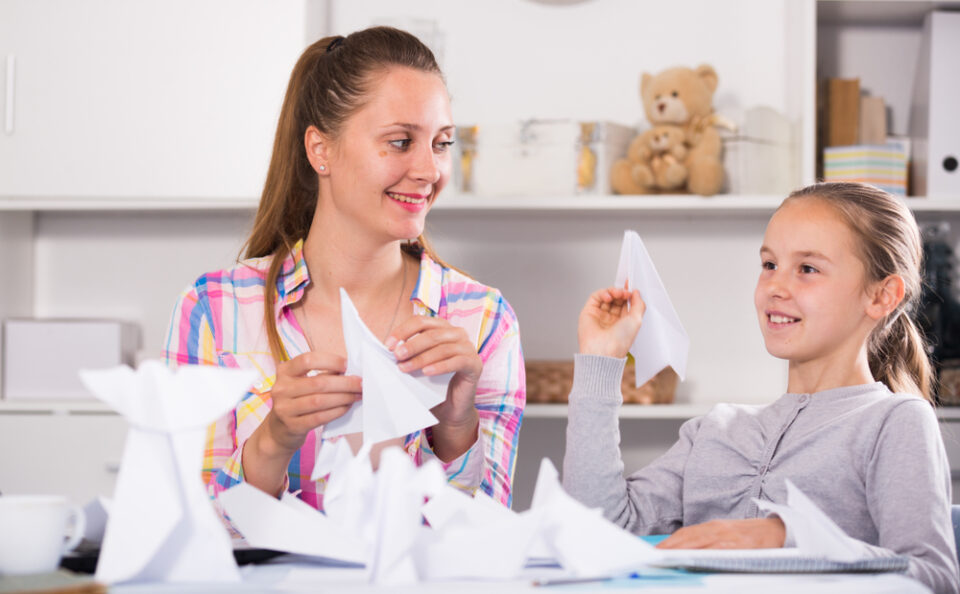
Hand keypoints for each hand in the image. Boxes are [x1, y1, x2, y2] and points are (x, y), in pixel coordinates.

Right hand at [263, 351, 361, 454]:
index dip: (330, 361)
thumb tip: (350, 371)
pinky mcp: (292, 425)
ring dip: (343, 397)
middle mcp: (281, 388)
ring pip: (319, 401)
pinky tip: (346, 407)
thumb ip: (322, 375)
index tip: (347, 365)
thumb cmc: (297, 401)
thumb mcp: (302, 383)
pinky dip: (336, 411)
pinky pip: (319, 417)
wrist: (278, 430)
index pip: (308, 360)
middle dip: (344, 383)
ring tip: (356, 396)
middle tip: (360, 384)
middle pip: (318, 383)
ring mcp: (284, 408)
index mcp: (285, 371)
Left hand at [386, 316, 482, 427]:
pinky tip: (426, 372)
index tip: (388, 344)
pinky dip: (440, 366)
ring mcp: (468, 348)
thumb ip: (408, 354)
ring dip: (422, 358)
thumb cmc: (432, 383)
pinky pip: (457, 362)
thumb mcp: (418, 364)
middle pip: (432, 334)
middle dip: (412, 345)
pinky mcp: (475, 364)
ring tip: (406, 368)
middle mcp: (457, 334)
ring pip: (443, 348)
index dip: (403, 331)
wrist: (450, 408)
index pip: (421, 322)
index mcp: (442, 328)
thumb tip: (390, 349)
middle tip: (397, 356)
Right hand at [577, 287, 645, 357]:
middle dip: (621, 292)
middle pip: (616, 299)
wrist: (603, 351)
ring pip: (606, 296)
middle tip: (625, 291)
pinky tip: (608, 297)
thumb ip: (639, 304)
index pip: (626, 304)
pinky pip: (595, 297)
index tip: (631, 285)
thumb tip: (636, 292)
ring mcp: (600, 315)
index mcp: (623, 322)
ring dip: (613, 291)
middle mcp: (611, 319)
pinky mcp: (589, 312)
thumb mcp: (637, 320)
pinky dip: (603, 293)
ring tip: (617, 294)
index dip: (629, 294)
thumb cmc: (620, 341)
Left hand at [657, 518, 785, 549]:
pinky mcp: (740, 545)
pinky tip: (693, 559)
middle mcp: (718, 529)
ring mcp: (728, 537)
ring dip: (681, 551)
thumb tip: (687, 552)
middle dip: (669, 548)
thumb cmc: (750, 536)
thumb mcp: (727, 535)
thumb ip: (709, 542)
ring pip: (699, 543)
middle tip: (653, 557)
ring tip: (666, 559)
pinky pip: (718, 550)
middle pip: (688, 538)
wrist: (779, 530)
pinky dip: (703, 554)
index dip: (668, 542)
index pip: (685, 534)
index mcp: (713, 527)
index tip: (655, 551)